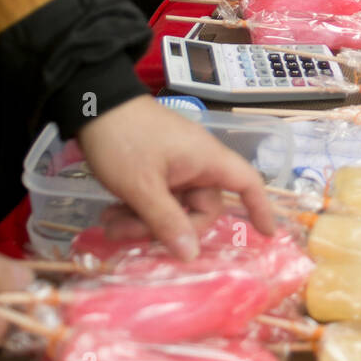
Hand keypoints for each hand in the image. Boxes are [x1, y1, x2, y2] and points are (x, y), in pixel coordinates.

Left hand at [77, 96, 274, 258]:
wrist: (93, 104)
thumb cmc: (125, 141)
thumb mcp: (141, 186)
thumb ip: (167, 221)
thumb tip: (192, 255)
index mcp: (206, 160)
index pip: (247, 183)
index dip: (260, 207)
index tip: (266, 234)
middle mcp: (197, 163)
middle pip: (199, 207)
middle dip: (166, 228)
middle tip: (126, 233)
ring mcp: (176, 164)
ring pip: (174, 206)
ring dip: (144, 221)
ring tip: (110, 225)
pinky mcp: (157, 166)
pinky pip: (159, 196)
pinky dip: (139, 209)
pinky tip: (111, 215)